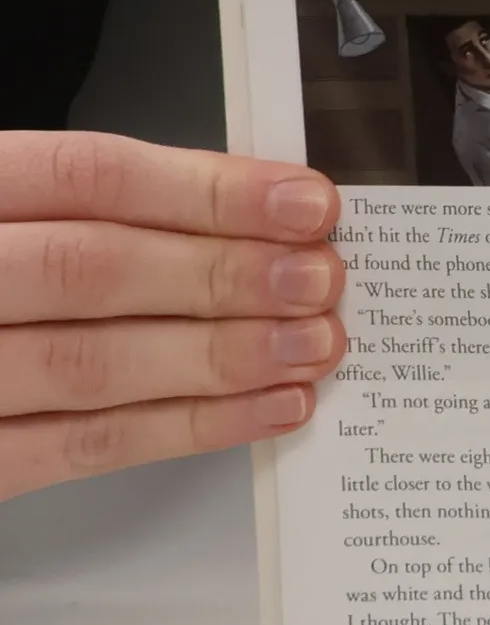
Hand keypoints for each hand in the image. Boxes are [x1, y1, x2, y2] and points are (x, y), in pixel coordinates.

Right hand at [0, 133, 345, 500]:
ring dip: (221, 356)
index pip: (89, 176)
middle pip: (96, 268)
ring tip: (313, 345)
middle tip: (322, 279)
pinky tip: (266, 409)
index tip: (304, 202)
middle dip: (227, 275)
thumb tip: (247, 208)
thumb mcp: (6, 211)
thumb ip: (94, 207)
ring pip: (92, 363)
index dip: (209, 190)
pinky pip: (79, 447)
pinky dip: (187, 429)